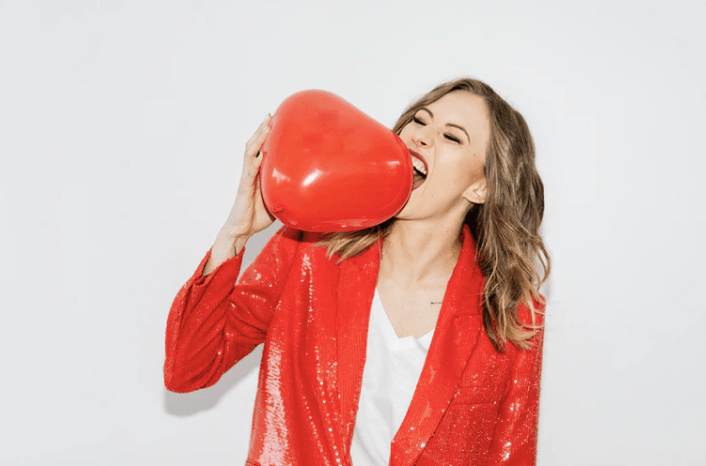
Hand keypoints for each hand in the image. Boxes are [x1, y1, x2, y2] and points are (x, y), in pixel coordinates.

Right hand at [221, 114, 274, 241]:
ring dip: (257, 139)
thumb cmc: (257, 217)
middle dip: (261, 130)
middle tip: (270, 116)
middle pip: (254, 146)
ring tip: (265, 126)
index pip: (262, 151)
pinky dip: (254, 160)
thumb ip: (286, 193)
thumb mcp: (277, 202)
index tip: (276, 123)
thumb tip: (305, 191)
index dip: (267, 137)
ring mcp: (247, 178)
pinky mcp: (244, 187)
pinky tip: (259, 152)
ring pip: (250, 153)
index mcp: (258, 174)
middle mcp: (251, 173)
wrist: (241, 230)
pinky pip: (249, 171)